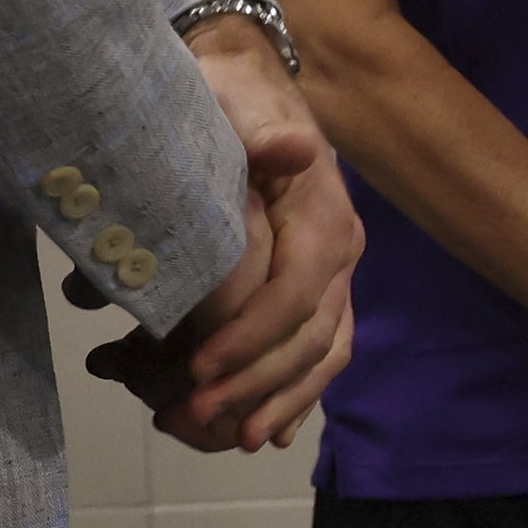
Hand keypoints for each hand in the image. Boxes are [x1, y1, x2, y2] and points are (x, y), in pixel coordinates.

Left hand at [83, 27, 361, 456]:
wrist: (245, 88)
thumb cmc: (232, 98)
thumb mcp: (237, 101)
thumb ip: (262, 130)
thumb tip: (296, 148)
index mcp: (323, 217)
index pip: (298, 293)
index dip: (252, 337)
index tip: (197, 369)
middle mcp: (337, 254)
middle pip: (310, 338)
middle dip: (254, 385)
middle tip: (190, 416)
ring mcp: (331, 278)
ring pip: (320, 355)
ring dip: (276, 401)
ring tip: (226, 439)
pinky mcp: (312, 292)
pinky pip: (317, 353)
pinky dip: (295, 396)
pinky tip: (265, 432)